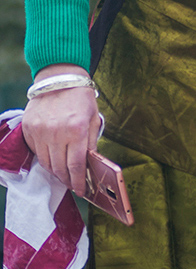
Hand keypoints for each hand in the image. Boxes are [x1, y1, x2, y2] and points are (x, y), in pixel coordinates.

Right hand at [21, 64, 101, 193]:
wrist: (59, 78)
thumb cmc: (80, 98)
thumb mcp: (93, 119)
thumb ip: (91, 143)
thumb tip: (90, 166)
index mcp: (76, 130)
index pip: (76, 165)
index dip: (79, 181)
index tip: (81, 190)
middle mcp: (56, 132)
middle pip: (59, 168)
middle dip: (67, 180)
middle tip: (72, 184)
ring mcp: (40, 131)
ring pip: (46, 163)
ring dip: (55, 171)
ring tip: (63, 174)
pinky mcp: (28, 128)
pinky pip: (36, 151)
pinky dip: (45, 157)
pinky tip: (53, 157)